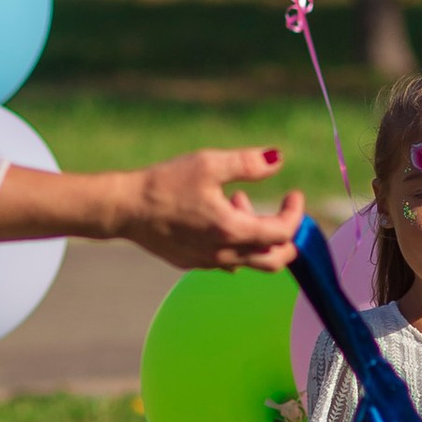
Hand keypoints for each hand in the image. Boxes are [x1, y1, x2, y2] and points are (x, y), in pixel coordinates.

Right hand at [119, 146, 303, 270]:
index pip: (283, 233)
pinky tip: (218, 215)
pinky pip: (228, 259)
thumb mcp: (208, 164)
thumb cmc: (164, 184)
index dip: (295, 213)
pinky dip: (236, 240)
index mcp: (232, 230)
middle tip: (282, 210)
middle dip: (285, 236)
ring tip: (236, 200)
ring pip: (250, 260)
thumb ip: (248, 163)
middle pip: (275, 260)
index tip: (294, 194)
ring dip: (256, 234)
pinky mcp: (193, 263)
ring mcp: (208, 262)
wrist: (126, 209)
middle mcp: (224, 253)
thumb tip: (278, 158)